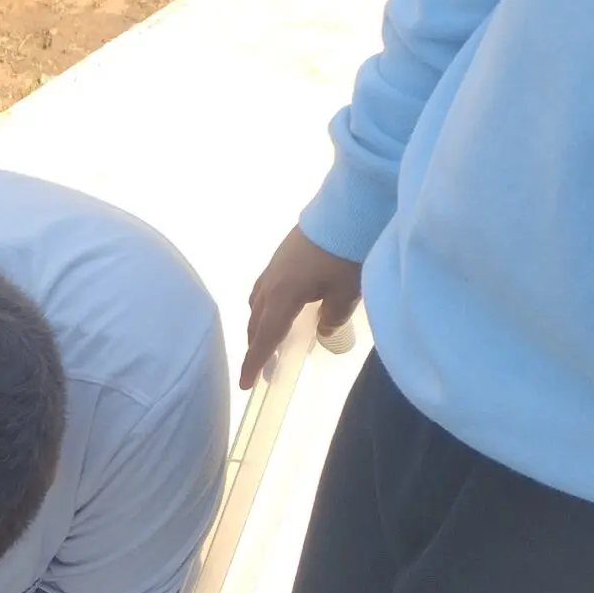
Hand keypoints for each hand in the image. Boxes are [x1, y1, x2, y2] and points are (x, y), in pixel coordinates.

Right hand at [242, 225, 360, 388]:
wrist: (348, 207)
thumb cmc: (347, 252)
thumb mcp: (347, 291)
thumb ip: (334, 316)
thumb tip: (324, 328)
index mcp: (283, 297)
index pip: (265, 338)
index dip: (254, 362)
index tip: (245, 384)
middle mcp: (271, 284)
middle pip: (256, 322)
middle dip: (255, 345)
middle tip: (258, 366)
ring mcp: (274, 267)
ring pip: (257, 303)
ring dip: (258, 324)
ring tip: (265, 337)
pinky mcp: (282, 255)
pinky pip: (264, 287)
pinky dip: (264, 304)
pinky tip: (277, 304)